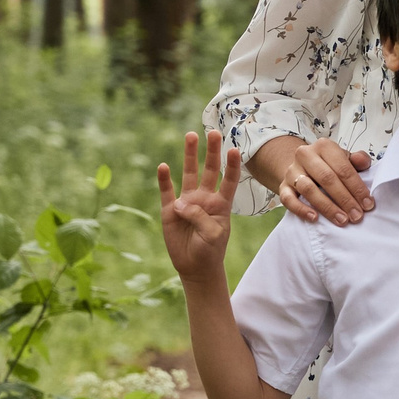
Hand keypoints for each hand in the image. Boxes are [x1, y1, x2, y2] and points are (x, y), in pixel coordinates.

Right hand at [157, 130, 242, 279]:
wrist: (195, 266)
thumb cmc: (210, 250)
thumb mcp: (213, 235)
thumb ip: (201, 218)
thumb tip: (181, 204)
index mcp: (221, 203)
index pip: (229, 180)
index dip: (232, 166)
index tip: (234, 150)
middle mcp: (204, 198)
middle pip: (209, 170)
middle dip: (211, 151)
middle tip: (214, 132)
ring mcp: (187, 202)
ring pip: (188, 174)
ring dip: (190, 155)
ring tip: (191, 135)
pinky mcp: (170, 209)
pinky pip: (167, 191)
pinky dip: (164, 179)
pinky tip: (164, 166)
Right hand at [256, 135, 374, 225]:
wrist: (303, 167)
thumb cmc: (329, 165)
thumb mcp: (345, 159)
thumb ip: (357, 160)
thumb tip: (363, 161)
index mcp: (324, 146)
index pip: (343, 168)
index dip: (357, 188)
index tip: (368, 204)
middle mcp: (306, 155)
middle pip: (327, 178)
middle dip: (345, 199)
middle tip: (357, 216)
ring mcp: (292, 171)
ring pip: (308, 189)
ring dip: (327, 207)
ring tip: (342, 220)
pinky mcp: (283, 186)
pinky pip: (288, 199)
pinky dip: (301, 209)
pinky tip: (315, 218)